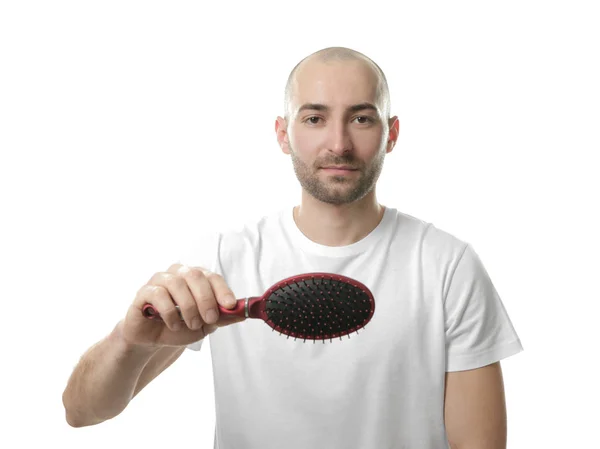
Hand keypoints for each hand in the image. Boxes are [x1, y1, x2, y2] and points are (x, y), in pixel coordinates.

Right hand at [122, 263, 243, 346]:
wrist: (154, 340)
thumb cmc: (180, 326)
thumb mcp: (206, 324)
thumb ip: (222, 317)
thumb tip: (242, 313)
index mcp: (196, 278)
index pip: (212, 277)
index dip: (222, 290)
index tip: (229, 305)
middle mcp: (179, 274)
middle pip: (195, 276)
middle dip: (206, 299)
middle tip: (210, 318)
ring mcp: (160, 280)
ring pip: (177, 284)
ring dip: (188, 308)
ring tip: (191, 324)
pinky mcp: (144, 291)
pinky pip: (158, 294)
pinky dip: (169, 312)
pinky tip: (173, 324)